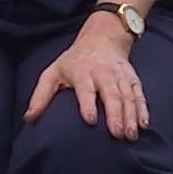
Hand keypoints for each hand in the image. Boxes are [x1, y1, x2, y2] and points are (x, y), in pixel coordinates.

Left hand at [22, 13, 146, 141]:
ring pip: (127, 96)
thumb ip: (41, 95)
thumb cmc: (74, 61)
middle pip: (111, 94)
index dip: (88, 104)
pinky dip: (142, 109)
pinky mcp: (132, 79)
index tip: (91, 120)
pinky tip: (143, 124)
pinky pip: (139, 94)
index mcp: (82, 72)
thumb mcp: (54, 72)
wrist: (102, 38)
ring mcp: (120, 76)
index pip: (86, 89)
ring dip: (130, 115)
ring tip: (130, 135)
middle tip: (116, 133)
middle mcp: (103, 74)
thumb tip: (29, 117)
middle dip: (115, 114)